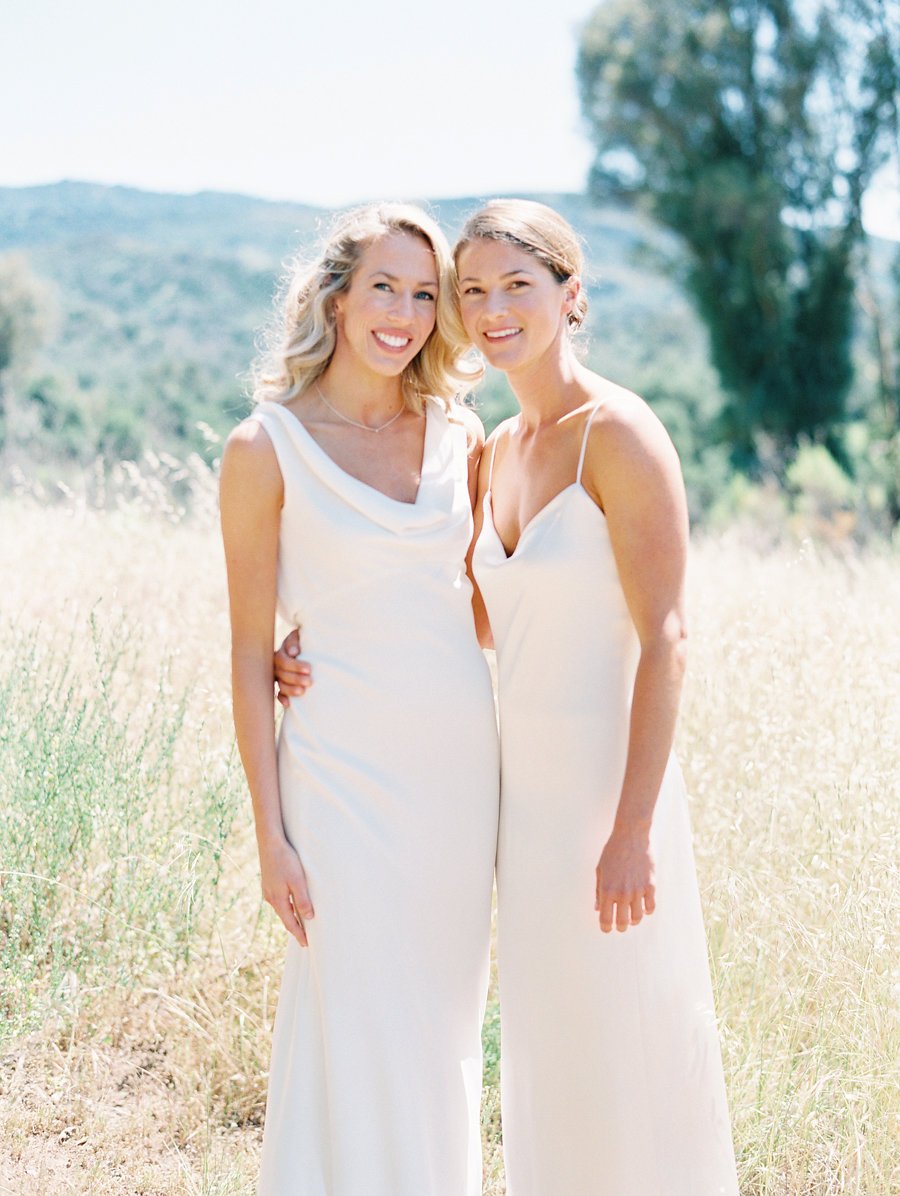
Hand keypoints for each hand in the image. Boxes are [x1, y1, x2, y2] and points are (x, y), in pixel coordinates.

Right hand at [258, 832, 314, 946]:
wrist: (269, 842)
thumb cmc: (285, 860)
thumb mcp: (297, 880)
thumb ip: (302, 900)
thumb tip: (308, 918)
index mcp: (278, 899)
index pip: (290, 922)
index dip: (299, 934)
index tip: (306, 944)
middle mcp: (270, 897)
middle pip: (284, 917)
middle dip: (294, 927)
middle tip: (303, 938)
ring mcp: (267, 889)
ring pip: (281, 908)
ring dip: (289, 916)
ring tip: (298, 923)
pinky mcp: (268, 882)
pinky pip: (278, 899)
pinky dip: (285, 906)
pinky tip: (290, 903)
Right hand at [275, 627, 312, 706]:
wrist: (307, 645)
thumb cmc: (304, 639)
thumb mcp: (299, 635)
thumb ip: (294, 641)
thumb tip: (293, 652)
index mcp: (281, 653)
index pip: (283, 661)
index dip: (295, 666)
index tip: (309, 669)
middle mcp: (277, 666)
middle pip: (282, 674)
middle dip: (296, 679)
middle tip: (310, 681)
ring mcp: (279, 677)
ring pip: (281, 685)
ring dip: (290, 690)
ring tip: (303, 692)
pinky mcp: (283, 685)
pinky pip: (279, 694)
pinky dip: (283, 699)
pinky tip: (289, 703)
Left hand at [595, 826, 655, 933]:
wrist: (631, 837)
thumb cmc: (612, 852)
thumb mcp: (600, 870)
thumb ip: (598, 891)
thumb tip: (598, 908)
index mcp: (607, 890)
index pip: (606, 919)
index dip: (606, 928)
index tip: (606, 928)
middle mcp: (622, 893)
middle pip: (622, 923)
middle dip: (620, 926)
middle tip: (620, 924)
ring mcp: (637, 890)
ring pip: (637, 918)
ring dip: (633, 920)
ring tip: (631, 917)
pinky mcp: (650, 886)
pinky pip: (651, 907)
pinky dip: (647, 911)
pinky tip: (643, 907)